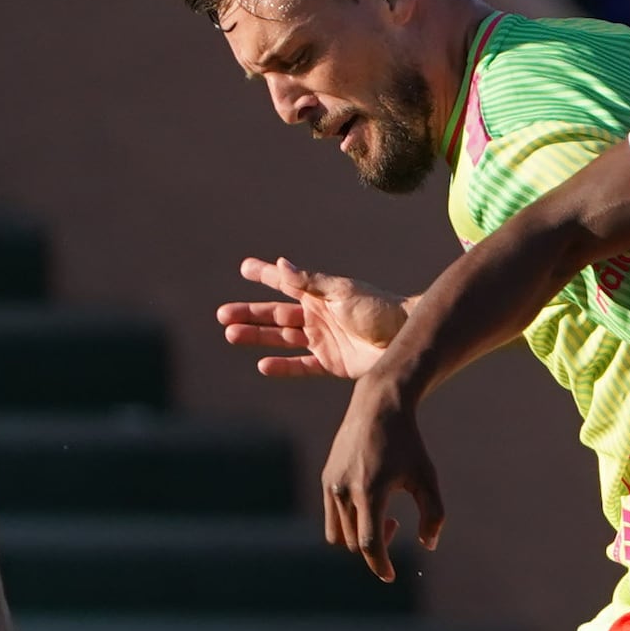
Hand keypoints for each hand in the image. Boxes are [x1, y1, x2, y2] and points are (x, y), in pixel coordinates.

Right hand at [218, 255, 411, 381]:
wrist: (407, 340)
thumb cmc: (380, 310)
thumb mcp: (343, 293)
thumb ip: (310, 282)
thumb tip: (280, 264)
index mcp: (321, 294)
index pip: (286, 282)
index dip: (265, 275)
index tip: (244, 268)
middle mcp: (318, 316)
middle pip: (276, 314)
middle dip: (249, 313)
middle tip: (222, 314)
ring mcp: (324, 339)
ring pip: (282, 338)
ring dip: (257, 337)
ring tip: (231, 335)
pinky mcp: (332, 362)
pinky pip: (301, 365)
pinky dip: (283, 366)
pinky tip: (262, 365)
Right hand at [320, 375, 443, 581]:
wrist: (378, 407)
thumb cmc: (408, 444)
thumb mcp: (428, 477)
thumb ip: (434, 514)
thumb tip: (429, 545)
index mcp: (370, 491)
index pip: (369, 543)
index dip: (380, 565)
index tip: (390, 577)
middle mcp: (344, 490)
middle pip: (354, 543)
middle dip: (376, 546)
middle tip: (396, 524)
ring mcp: (331, 485)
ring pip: (337, 534)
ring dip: (359, 537)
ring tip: (383, 517)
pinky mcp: (326, 479)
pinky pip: (331, 518)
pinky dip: (348, 523)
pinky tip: (369, 505)